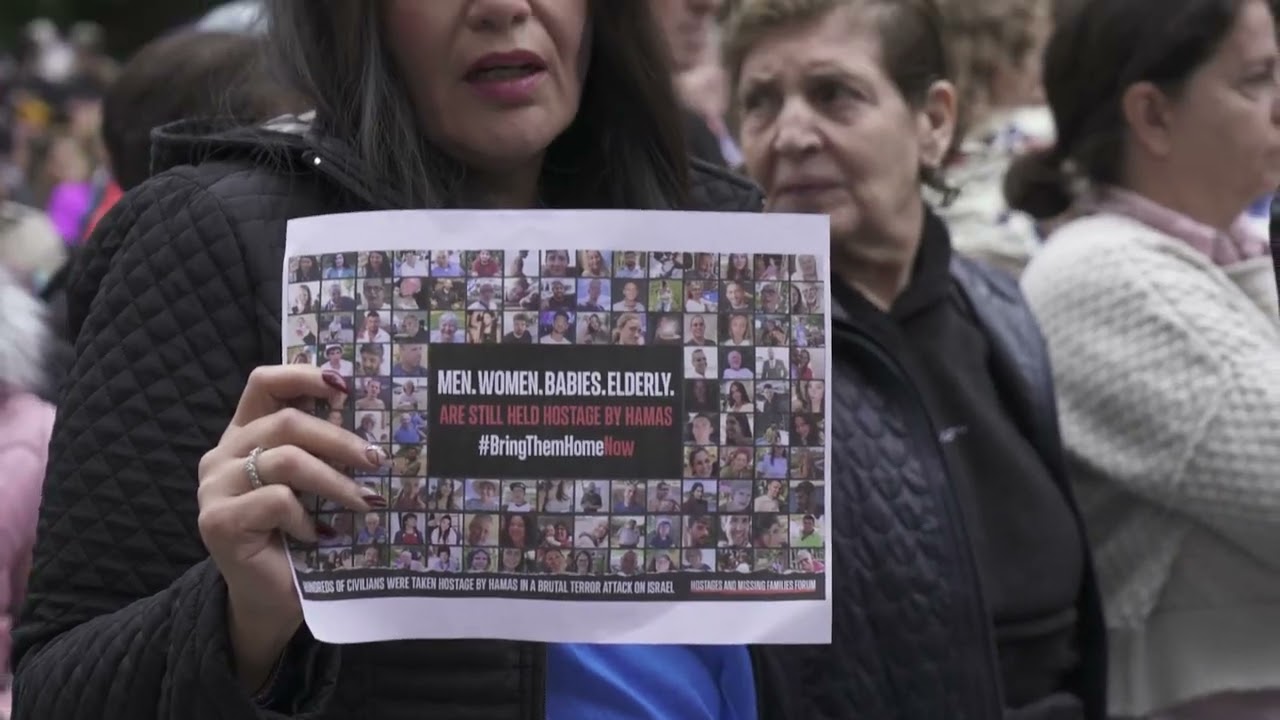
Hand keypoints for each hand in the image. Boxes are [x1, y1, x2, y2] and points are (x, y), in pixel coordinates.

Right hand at [196, 366, 387, 692]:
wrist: (273, 598)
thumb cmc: (302, 535)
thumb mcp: (315, 485)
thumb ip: (323, 450)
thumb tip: (375, 425)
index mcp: (245, 435)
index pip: (264, 384)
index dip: (303, 375)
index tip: (345, 385)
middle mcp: (223, 455)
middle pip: (286, 422)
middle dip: (339, 439)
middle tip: (376, 458)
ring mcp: (215, 487)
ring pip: (285, 461)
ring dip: (334, 482)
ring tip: (364, 501)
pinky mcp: (217, 521)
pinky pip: (276, 500)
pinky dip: (306, 518)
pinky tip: (318, 536)